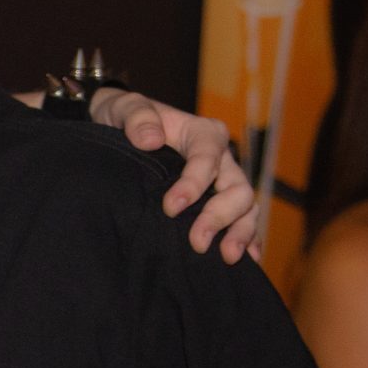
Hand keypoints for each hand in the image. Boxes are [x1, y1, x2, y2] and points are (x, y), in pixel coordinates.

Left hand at [91, 87, 259, 262]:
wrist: (120, 128)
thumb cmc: (125, 117)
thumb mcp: (124, 107)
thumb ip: (137, 117)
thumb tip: (151, 140)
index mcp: (202, 133)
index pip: (207, 159)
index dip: (193, 184)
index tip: (170, 208)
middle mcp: (221, 157)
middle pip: (236, 188)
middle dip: (220, 216)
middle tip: (198, 243)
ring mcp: (223, 181)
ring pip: (245, 207)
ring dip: (240, 232)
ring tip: (227, 257)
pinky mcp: (218, 200)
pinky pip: (241, 219)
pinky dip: (247, 238)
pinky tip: (247, 260)